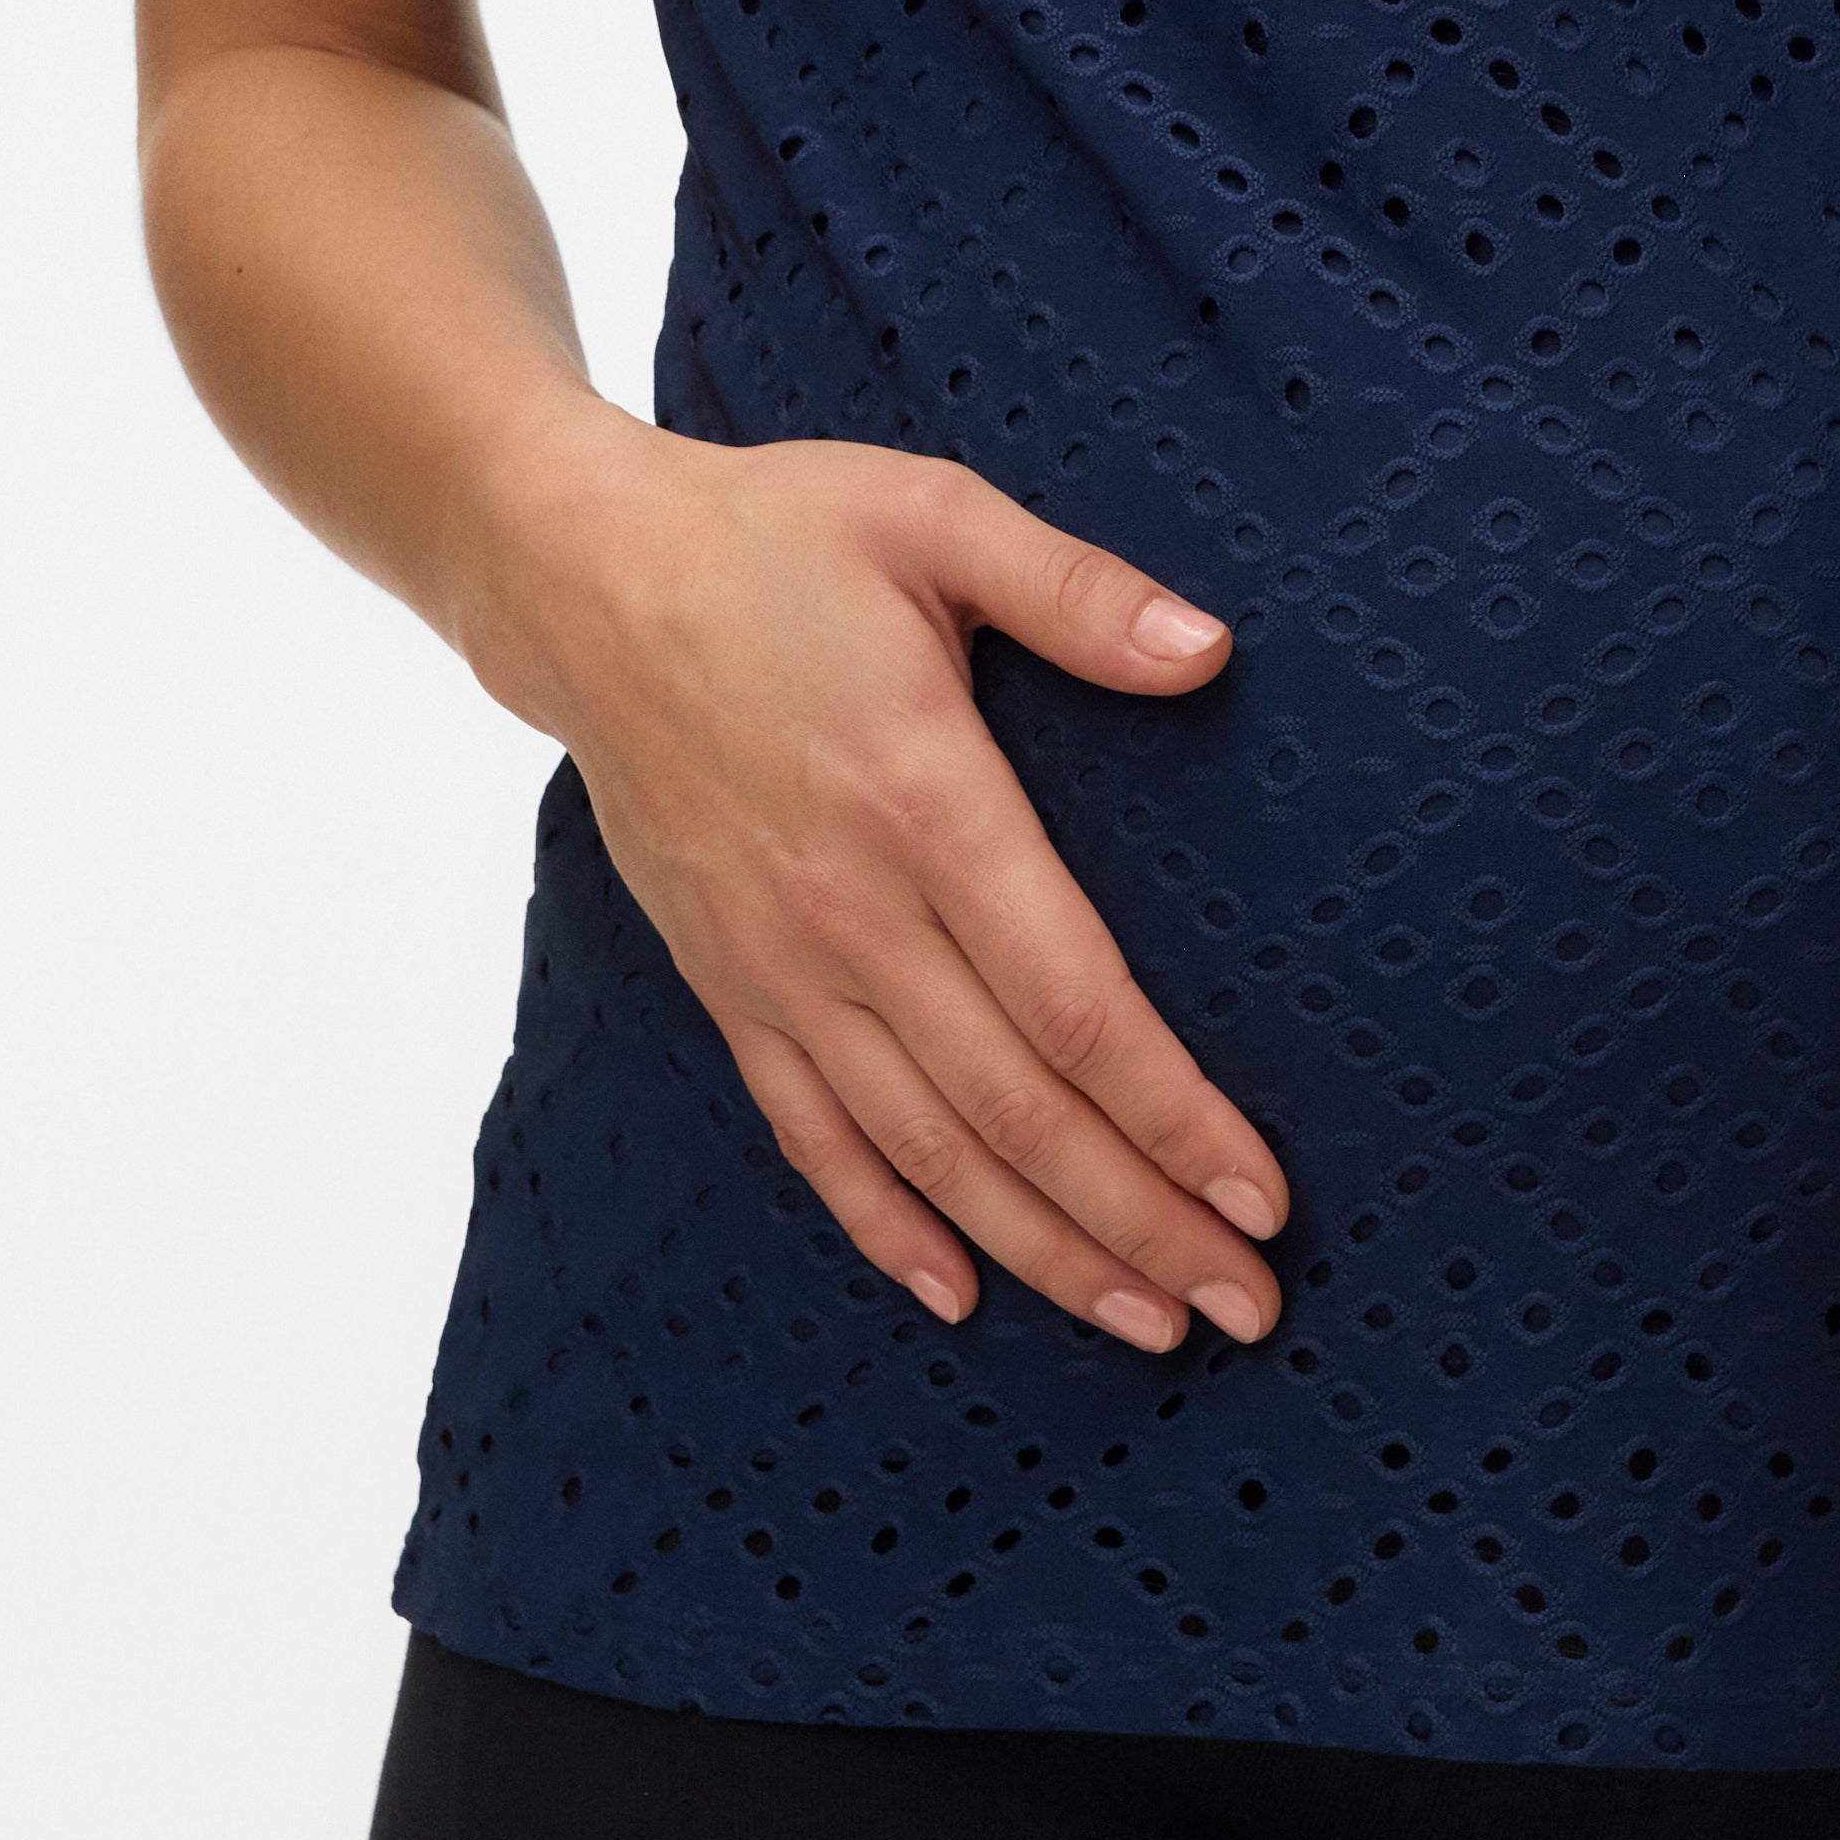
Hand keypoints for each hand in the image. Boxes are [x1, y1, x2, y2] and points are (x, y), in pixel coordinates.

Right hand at [498, 432, 1289, 1353]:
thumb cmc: (774, 537)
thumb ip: (1076, 590)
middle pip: (1018, 1110)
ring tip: (1148, 1323)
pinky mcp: (728, 983)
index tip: (1262, 1192)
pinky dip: (885, 1224)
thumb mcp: (935, 516)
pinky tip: (960, 1294)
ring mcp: (781, 963)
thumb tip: (1210, 648)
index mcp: (924, 800)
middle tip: (1246, 1306)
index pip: (1076, 1006)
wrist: (577, 577)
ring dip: (1043, 1248)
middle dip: (1141, 1221)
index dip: (1175, 1115)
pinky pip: (813, 1133)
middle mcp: (852, 912)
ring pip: (928, 1148)